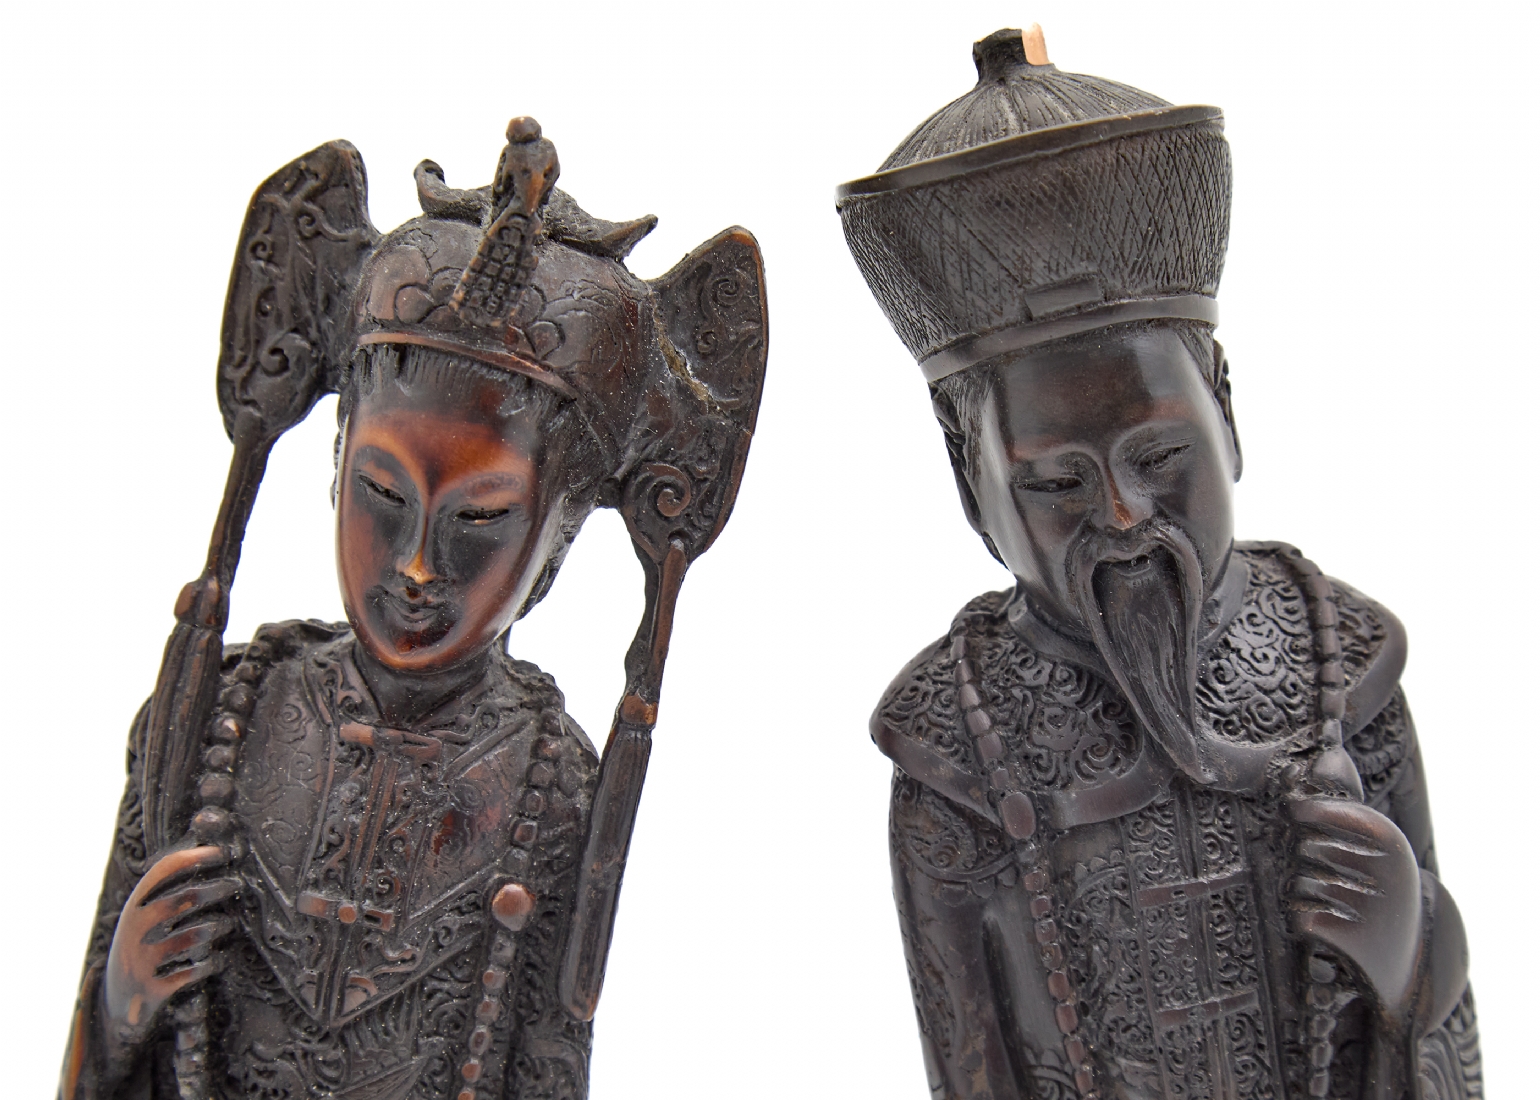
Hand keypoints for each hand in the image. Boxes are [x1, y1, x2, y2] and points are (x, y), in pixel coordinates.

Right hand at [103, 845, 238, 1050]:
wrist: (118, 998)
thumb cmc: (145, 942)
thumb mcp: (147, 912)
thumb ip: (172, 881)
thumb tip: (209, 828)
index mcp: (136, 904)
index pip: (165, 869)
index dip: (196, 856)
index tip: (224, 852)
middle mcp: (136, 928)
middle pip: (183, 898)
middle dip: (217, 888)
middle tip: (237, 884)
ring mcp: (143, 959)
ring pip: (193, 934)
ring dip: (219, 925)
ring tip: (228, 923)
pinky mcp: (155, 987)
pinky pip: (194, 970)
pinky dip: (213, 962)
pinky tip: (221, 958)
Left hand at [1288, 797, 1421, 1017]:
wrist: (1408, 956)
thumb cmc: (1377, 884)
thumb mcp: (1373, 844)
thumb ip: (1338, 809)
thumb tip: (1302, 766)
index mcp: (1385, 836)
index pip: (1317, 810)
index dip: (1300, 811)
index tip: (1296, 814)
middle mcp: (1379, 865)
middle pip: (1303, 848)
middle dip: (1303, 861)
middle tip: (1326, 873)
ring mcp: (1367, 902)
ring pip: (1298, 883)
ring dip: (1302, 894)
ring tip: (1331, 903)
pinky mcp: (1351, 937)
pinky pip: (1299, 917)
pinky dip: (1304, 923)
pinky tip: (1328, 928)